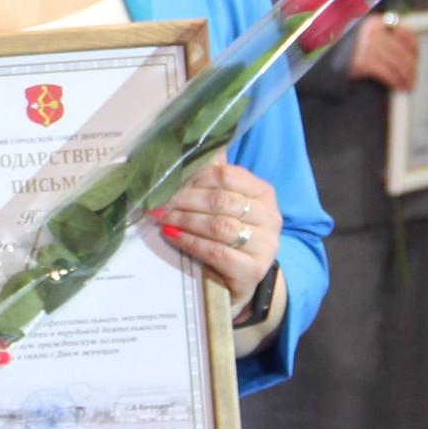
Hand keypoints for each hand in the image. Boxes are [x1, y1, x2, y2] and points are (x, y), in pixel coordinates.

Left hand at [151, 161, 282, 313]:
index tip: (168, 183)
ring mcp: (266, 244)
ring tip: (161, 218)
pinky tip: (172, 235)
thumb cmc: (228, 233)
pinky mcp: (254, 269)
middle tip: (158, 202)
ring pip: (218, 226)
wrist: (241, 276)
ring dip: (184, 220)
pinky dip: (191, 242)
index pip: (227, 176)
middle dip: (183, 200)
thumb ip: (210, 179)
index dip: (194, 178)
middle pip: (220, 201)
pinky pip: (217, 252)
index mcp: (263, 192)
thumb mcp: (224, 203)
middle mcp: (270, 216)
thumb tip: (183, 152)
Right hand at [347, 19, 419, 91]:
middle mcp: (371, 32)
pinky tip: (397, 86)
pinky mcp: (360, 61)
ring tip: (407, 86)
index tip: (416, 60)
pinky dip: (393, 80)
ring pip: (394, 62)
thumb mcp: (365, 39)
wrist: (323, 62)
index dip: (413, 49)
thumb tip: (409, 56)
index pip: (404, 32)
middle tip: (413, 80)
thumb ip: (384, 41)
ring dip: (403, 77)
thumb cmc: (347, 53)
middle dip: (409, 68)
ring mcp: (364, 46)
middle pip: (399, 51)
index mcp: (375, 22)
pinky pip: (384, 72)